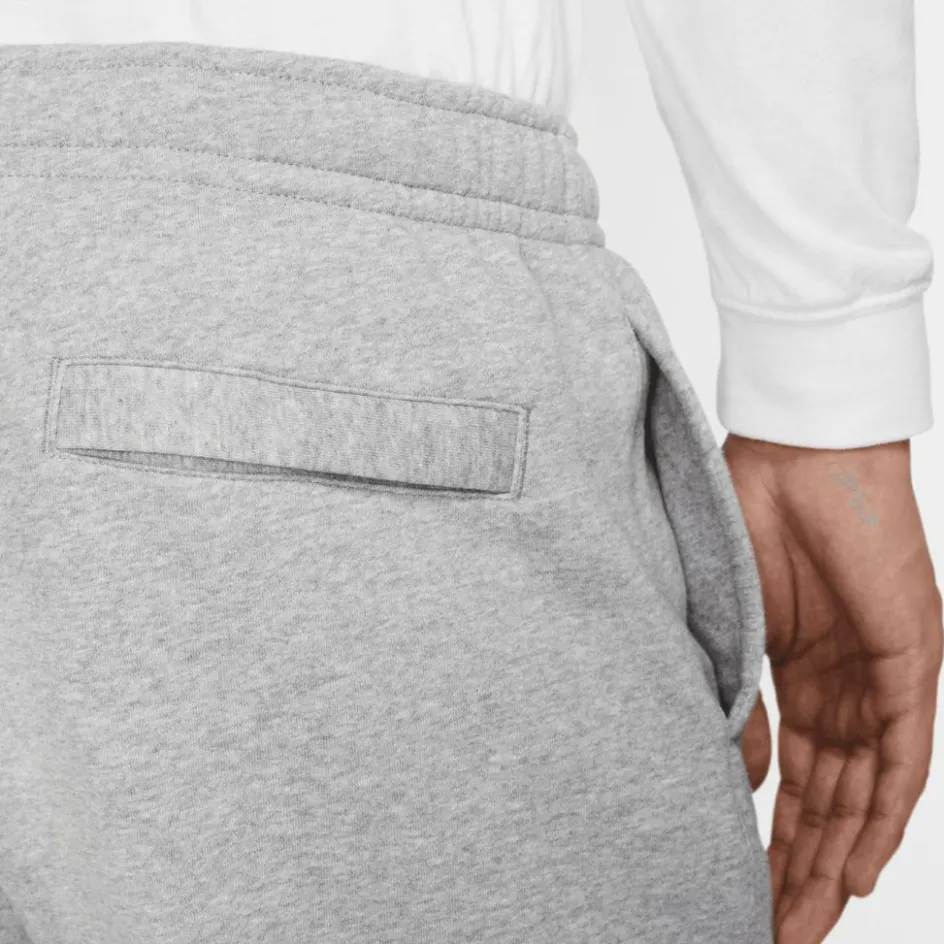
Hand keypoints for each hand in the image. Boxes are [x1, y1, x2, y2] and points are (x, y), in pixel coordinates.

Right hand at [723, 434, 942, 943]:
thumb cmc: (747, 512)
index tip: (748, 892)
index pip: (794, 777)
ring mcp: (881, 675)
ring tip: (809, 923)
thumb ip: (735, 699)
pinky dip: (884, 816)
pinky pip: (902, 754)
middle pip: (831, 799)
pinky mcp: (910, 659)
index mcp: (801, 673)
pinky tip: (861, 872)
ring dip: (840, 860)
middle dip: (804, 868)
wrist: (793, 449)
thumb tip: (739, 776)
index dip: (774, 838)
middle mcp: (846, 685)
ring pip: (868, 791)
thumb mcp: (727, 621)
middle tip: (778, 930)